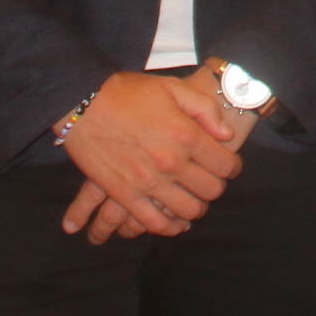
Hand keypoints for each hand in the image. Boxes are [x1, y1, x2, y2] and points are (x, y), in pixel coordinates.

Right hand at [57, 70, 247, 244]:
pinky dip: (170, 228)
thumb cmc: (128, 93)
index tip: (228, 166)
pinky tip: (175, 223)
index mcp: (186, 135)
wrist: (83, 103)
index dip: (232, 167)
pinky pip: (155, 223)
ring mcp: (148, 182)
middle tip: (210, 181)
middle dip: (216, 187)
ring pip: (188, 210)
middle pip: (211, 190)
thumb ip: (204, 109)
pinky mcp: (125, 195)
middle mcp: (172, 162)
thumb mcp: (172, 88)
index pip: (225, 165)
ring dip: (196, 208)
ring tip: (194, 201)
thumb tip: (225, 135)